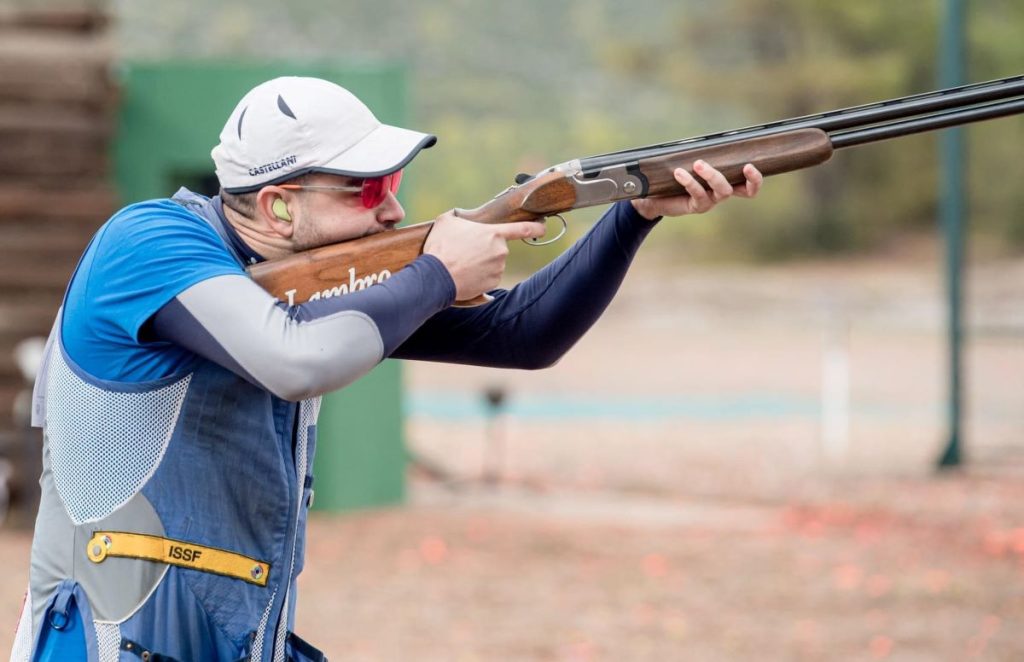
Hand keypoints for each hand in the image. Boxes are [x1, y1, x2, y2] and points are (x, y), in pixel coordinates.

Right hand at [424, 211, 546, 299]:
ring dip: (481, 264)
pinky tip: (465, 275)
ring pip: (493, 264)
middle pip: (498, 248)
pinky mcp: (492, 285)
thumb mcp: (447, 222)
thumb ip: (459, 217)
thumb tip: (459, 219)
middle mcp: (501, 251)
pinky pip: (488, 278)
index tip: (544, 227)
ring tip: (462, 263)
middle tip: (465, 251)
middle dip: (485, 249)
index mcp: (494, 233)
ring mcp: (498, 269)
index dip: (536, 227)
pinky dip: (479, 277)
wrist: (436, 275)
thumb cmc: (441, 246)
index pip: (523, 229)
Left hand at [631, 161, 762, 219]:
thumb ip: (701, 153)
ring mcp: (709, 201)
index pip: (748, 186)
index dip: (755, 180)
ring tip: (698, 163)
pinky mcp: (695, 206)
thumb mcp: (690, 162)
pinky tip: (679, 173)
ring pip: (722, 191)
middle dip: (747, 178)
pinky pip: (698, 194)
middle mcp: (720, 193)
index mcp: (725, 183)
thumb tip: (705, 137)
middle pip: (740, 190)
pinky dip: (690, 182)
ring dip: (713, 175)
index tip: (751, 166)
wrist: (655, 196)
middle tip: (745, 165)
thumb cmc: (676, 175)